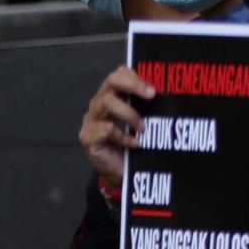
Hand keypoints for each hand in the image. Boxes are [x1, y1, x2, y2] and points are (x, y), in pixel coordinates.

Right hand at [78, 67, 155, 186]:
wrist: (119, 172)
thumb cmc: (131, 145)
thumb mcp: (142, 123)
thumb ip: (146, 107)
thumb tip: (161, 93)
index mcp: (111, 96)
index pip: (118, 75)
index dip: (135, 78)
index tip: (153, 89)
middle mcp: (99, 104)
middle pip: (111, 82)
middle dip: (133, 86)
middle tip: (152, 95)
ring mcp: (91, 120)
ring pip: (107, 103)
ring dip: (129, 114)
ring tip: (142, 128)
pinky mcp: (87, 137)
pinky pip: (104, 129)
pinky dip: (122, 136)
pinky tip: (134, 144)